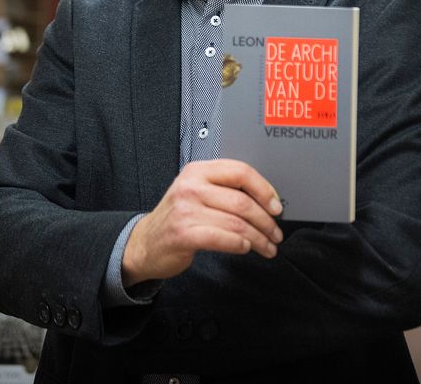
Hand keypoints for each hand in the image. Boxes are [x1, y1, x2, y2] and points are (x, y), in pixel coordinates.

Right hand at [121, 159, 283, 286]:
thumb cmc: (177, 218)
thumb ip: (224, 190)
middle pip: (242, 200)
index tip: (276, 206)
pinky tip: (246, 248)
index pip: (240, 171)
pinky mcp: (184, 234)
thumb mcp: (197, 192)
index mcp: (198, 171)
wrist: (144, 243)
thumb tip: (265, 199)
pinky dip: (240, 245)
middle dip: (266, 220)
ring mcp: (186, 210)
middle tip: (276, 232)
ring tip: (267, 246)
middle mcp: (191, 186)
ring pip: (236, 222)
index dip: (264, 189)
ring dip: (258, 238)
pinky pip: (222, 238)